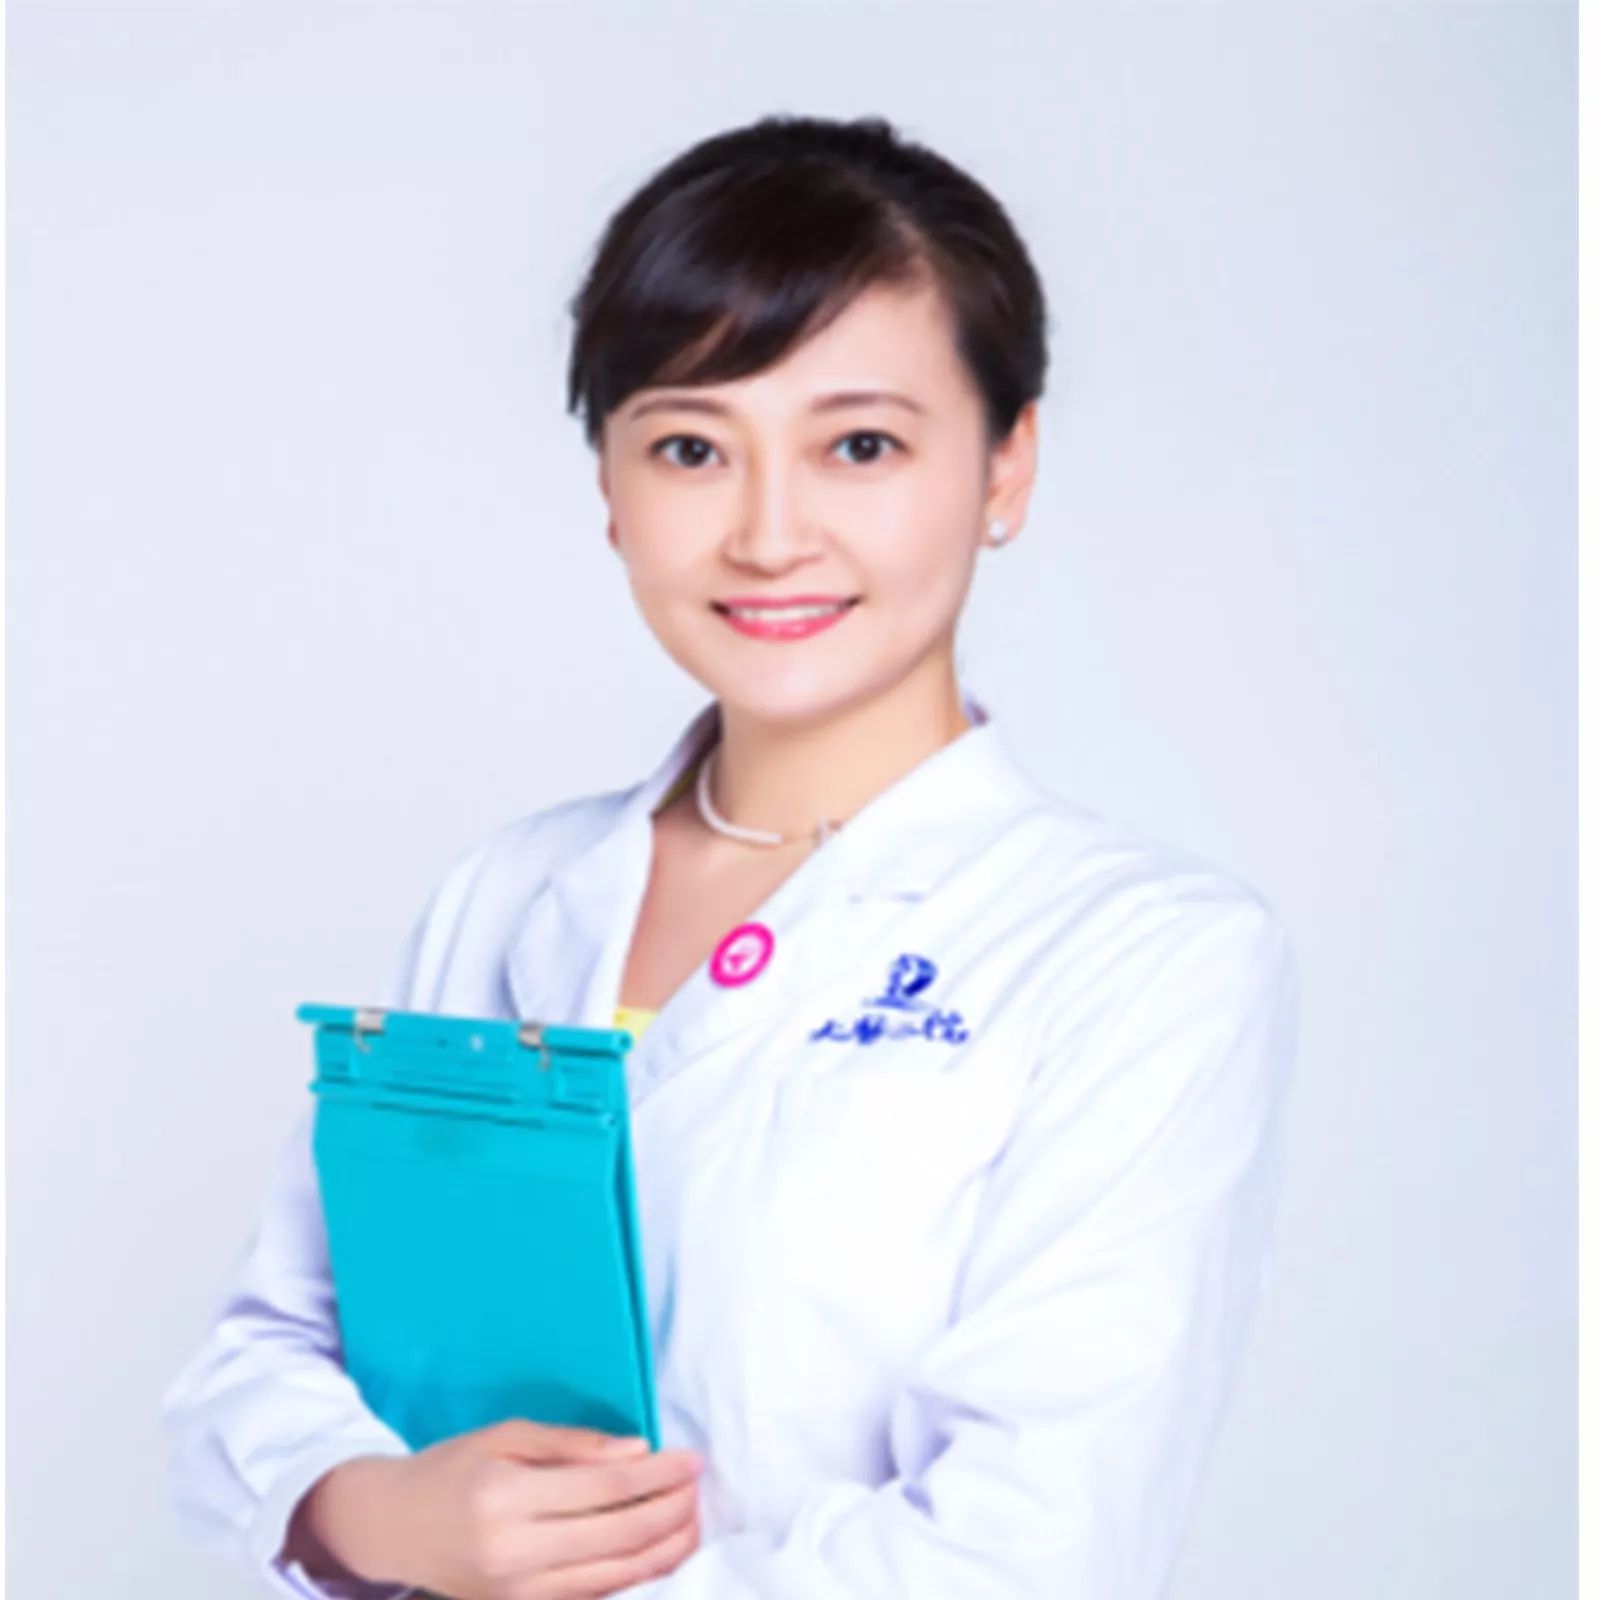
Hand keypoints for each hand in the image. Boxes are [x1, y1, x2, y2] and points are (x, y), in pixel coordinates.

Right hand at [292, 1418, 704, 1598]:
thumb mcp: (504, 1435)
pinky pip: (590, 1596)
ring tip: (692, 1523)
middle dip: (669, 1511)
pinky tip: (656, 1556)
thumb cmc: (450, 1468)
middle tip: (699, 1488)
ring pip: (612, 1575)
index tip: (690, 1459)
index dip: (657, 1473)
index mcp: (507, 1494)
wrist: (391, 1526)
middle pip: (616, 1534)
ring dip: (662, 1551)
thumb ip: (571, 1445)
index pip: (604, 1485)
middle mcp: (512, 1550)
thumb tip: (636, 1450)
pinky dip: (631, 1578)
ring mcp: (516, 1591)